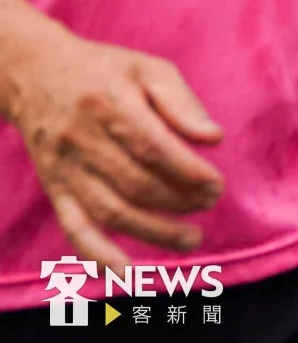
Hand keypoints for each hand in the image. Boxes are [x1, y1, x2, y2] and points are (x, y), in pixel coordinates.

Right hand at [5, 28, 224, 269]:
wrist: (35, 74)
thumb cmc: (105, 70)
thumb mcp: (147, 68)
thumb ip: (182, 102)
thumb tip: (214, 138)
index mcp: (109, 104)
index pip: (152, 146)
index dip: (188, 172)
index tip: (217, 184)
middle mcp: (82, 140)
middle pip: (134, 182)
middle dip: (178, 200)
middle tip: (210, 202)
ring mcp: (65, 168)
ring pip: (110, 211)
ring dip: (153, 232)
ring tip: (191, 239)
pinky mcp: (54, 188)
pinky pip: (74, 228)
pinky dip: (99, 255)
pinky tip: (126, 274)